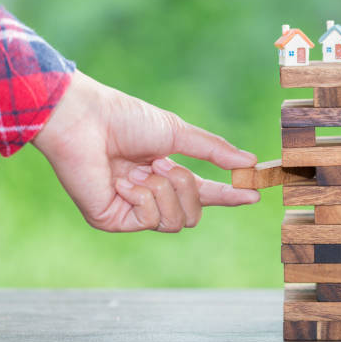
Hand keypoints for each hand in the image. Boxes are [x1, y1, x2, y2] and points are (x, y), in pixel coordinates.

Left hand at [32, 70, 259, 231]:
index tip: (254, 194)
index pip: (203, 192)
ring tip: (140, 169)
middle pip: (193, 214)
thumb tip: (250, 161)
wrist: (86, 120)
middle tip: (161, 164)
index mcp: (164, 174)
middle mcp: (150, 195)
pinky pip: (150, 220)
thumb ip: (214, 151)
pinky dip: (141, 196)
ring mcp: (132, 210)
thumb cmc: (126, 119)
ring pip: (175, 221)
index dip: (228, 195)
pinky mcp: (113, 220)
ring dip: (164, 190)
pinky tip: (120, 181)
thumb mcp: (178, 132)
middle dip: (185, 187)